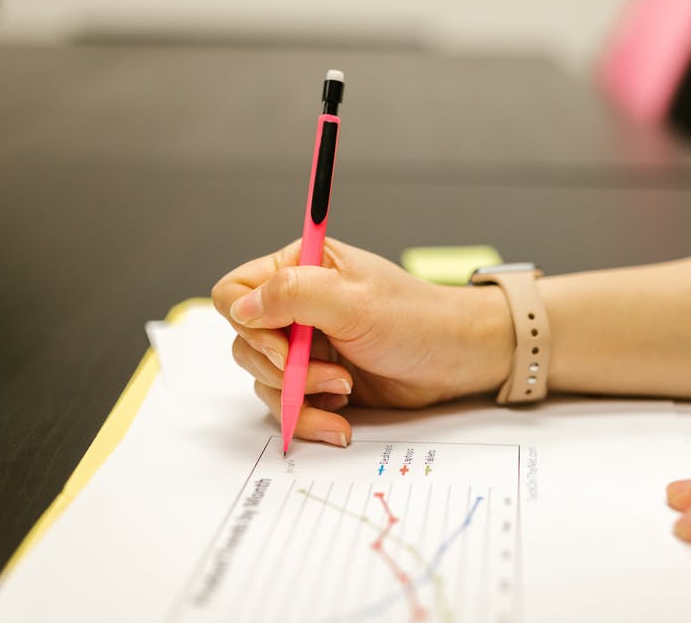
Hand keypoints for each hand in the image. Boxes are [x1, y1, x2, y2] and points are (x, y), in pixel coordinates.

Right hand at [211, 238, 511, 446]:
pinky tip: (341, 422)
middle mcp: (295, 307)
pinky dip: (310, 418)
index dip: (248, 323)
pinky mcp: (316, 381)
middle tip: (331, 374)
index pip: (235, 293)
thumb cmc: (415, 319)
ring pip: (263, 379)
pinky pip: (288, 405)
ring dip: (300, 396)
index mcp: (299, 269)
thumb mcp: (353, 301)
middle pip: (244, 343)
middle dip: (283, 368)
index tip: (284, 345)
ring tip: (345, 392)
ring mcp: (304, 346)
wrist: (456, 360)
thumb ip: (293, 295)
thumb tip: (241, 307)